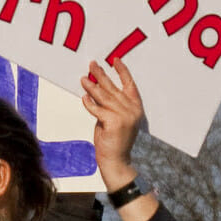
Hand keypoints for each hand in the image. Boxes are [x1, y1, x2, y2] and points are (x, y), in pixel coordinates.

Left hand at [80, 60, 144, 184]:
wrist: (117, 160)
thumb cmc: (115, 140)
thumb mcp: (115, 118)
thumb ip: (110, 105)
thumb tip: (95, 88)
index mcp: (136, 108)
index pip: (130, 84)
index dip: (122, 71)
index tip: (114, 60)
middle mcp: (132, 110)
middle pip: (114, 87)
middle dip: (101, 74)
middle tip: (92, 64)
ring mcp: (124, 116)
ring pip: (104, 97)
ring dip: (92, 86)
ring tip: (84, 78)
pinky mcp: (113, 122)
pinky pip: (97, 109)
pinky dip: (89, 103)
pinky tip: (84, 97)